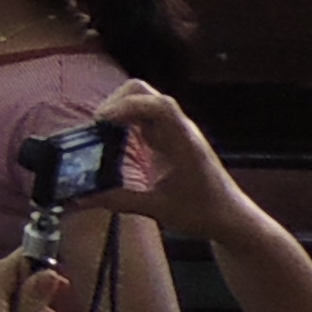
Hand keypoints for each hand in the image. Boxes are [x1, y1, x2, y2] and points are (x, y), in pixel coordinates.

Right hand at [84, 82, 242, 239]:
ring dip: (119, 109)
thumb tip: (81, 199)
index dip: (126, 106)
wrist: (231, 218)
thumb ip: (118, 201)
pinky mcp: (170, 137)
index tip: (103, 122)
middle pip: (144, 93)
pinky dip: (125, 119)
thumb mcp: (158, 209)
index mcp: (183, 142)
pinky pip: (144, 115)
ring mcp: (175, 131)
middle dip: (115, 101)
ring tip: (103, 132)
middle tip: (99, 126)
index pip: (158, 105)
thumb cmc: (202, 213)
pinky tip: (115, 139)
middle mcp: (179, 130)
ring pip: (143, 100)